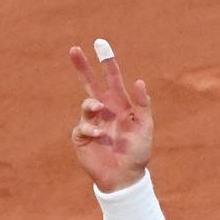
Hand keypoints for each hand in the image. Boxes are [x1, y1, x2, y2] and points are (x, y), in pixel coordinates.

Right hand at [68, 41, 153, 192]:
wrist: (127, 176)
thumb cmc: (138, 151)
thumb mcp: (145, 126)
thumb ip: (143, 104)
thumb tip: (139, 81)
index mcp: (119, 104)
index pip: (111, 79)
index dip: (107, 62)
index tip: (100, 43)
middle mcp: (104, 110)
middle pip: (90, 84)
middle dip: (83, 67)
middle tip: (74, 49)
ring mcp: (91, 123)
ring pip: (86, 104)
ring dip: (91, 105)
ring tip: (99, 109)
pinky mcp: (82, 138)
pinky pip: (82, 127)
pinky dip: (89, 128)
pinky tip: (98, 136)